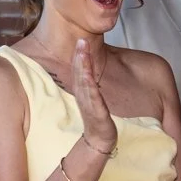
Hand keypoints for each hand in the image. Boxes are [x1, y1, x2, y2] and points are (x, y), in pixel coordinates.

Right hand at [69, 41, 119, 155]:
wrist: (100, 139)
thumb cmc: (98, 119)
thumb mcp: (94, 99)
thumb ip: (92, 86)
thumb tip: (91, 73)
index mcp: (83, 92)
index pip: (80, 71)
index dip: (79, 56)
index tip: (80, 41)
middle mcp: (83, 96)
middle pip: (79, 72)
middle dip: (80, 56)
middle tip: (80, 40)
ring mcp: (88, 103)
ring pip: (84, 82)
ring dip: (83, 66)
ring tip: (83, 52)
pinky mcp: (96, 112)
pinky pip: (92, 97)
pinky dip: (89, 85)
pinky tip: (88, 75)